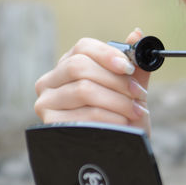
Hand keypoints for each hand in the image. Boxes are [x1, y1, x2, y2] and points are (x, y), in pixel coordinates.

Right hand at [34, 29, 151, 131]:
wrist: (117, 150)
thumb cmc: (122, 117)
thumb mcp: (129, 90)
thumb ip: (134, 65)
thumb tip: (138, 34)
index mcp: (68, 66)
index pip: (82, 48)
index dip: (107, 54)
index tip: (129, 67)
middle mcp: (50, 81)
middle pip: (80, 67)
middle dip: (116, 81)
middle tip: (139, 94)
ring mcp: (46, 102)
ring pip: (84, 90)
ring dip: (117, 101)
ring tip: (136, 111)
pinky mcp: (50, 123)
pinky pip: (84, 114)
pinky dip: (109, 117)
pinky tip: (122, 123)